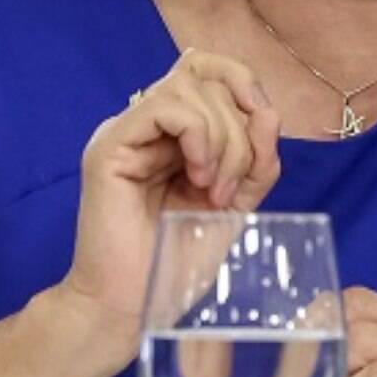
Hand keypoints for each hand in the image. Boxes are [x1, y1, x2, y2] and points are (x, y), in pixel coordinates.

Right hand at [58, 50, 282, 360]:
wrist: (131, 307)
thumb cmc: (177, 264)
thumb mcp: (236, 205)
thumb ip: (256, 160)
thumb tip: (266, 112)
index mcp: (174, 133)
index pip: (208, 68)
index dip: (244, 81)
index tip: (264, 124)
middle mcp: (147, 125)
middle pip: (206, 78)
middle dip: (239, 129)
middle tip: (228, 187)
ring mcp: (126, 132)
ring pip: (188, 88)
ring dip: (220, 139)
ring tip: (211, 190)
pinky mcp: (109, 147)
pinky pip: (163, 107)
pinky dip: (197, 135)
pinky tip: (196, 176)